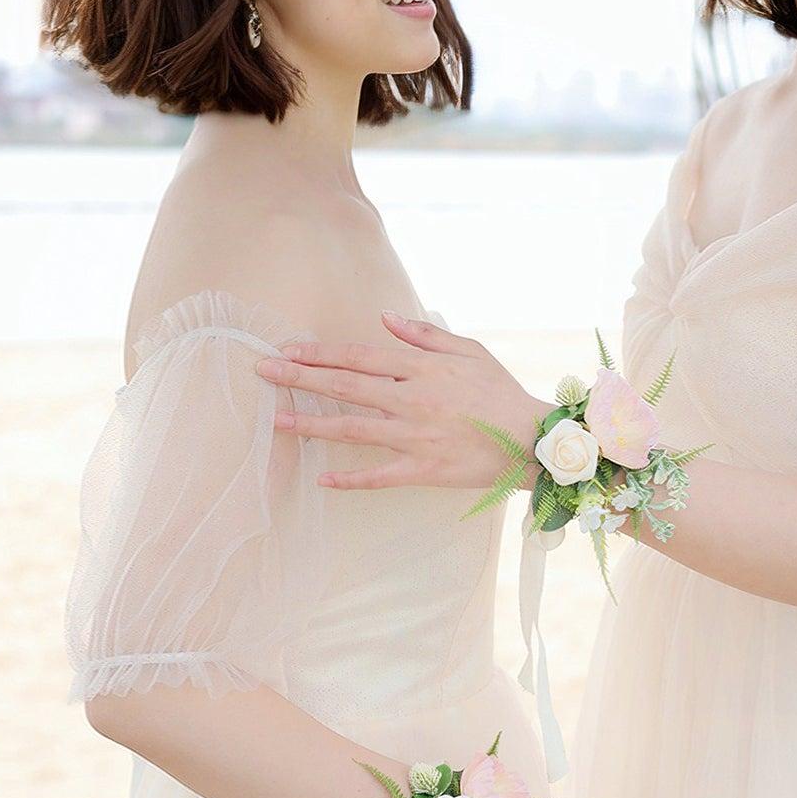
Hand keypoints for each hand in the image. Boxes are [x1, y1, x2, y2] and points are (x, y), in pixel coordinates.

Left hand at [255, 312, 550, 491]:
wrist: (532, 438)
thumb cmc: (500, 392)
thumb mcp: (469, 351)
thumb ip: (424, 334)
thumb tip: (384, 317)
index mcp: (422, 369)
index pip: (359, 357)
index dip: (320, 353)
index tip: (288, 350)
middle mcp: (412, 400)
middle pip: (346, 387)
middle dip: (301, 379)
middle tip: (263, 371)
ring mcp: (416, 437)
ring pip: (354, 429)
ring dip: (311, 425)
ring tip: (275, 422)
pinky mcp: (424, 470)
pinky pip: (380, 476)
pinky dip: (350, 480)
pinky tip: (321, 480)